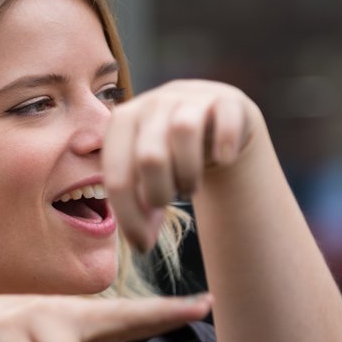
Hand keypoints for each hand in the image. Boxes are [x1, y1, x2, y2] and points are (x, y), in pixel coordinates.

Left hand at [103, 80, 263, 250]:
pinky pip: (225, 119)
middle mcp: (153, 103)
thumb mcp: (146, 179)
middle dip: (159, 194)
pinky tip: (223, 160)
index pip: (116, 174)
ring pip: (183, 131)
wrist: (214, 124)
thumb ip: (137, 208)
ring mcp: (189, 96)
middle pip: (150, 156)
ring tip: (190, 188)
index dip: (128, 216)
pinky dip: (225, 144)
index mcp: (122, 122)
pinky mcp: (225, 99)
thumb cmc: (171, 158)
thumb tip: (140, 245)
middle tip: (168, 201)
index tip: (142, 245)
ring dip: (188, 174)